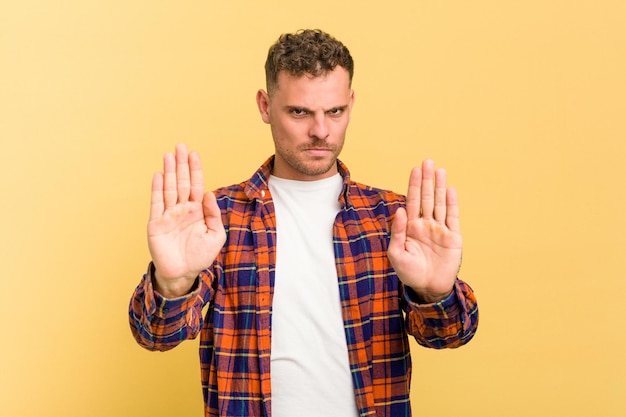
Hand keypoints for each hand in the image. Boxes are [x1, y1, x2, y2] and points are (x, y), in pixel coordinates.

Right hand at [147, 144, 225, 297]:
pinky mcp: (156, 224)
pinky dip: (157, 189)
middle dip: (181, 164)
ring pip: (168, 188)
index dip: (195, 169)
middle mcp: (182, 209)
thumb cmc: (200, 256)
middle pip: (181, 182)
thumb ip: (214, 214)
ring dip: (168, 172)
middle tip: (181, 146)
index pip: (195, 185)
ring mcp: (168, 215)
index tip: (194, 154)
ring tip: (169, 155)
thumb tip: (208, 194)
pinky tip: (158, 175)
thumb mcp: (216, 235)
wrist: (183, 274)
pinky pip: (156, 203)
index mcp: (197, 210)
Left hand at [387, 160, 461, 302]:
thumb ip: (397, 231)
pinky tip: (450, 190)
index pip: (413, 201)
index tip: (415, 170)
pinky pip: (452, 217)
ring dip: (439, 187)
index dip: (414, 185)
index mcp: (410, 227)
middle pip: (427, 197)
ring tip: (439, 170)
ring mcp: (440, 230)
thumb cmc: (409, 273)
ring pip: (440, 203)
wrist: (428, 288)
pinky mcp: (453, 237)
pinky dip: (452, 203)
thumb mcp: (396, 253)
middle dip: (426, 180)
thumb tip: (400, 210)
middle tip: (427, 161)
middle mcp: (426, 225)